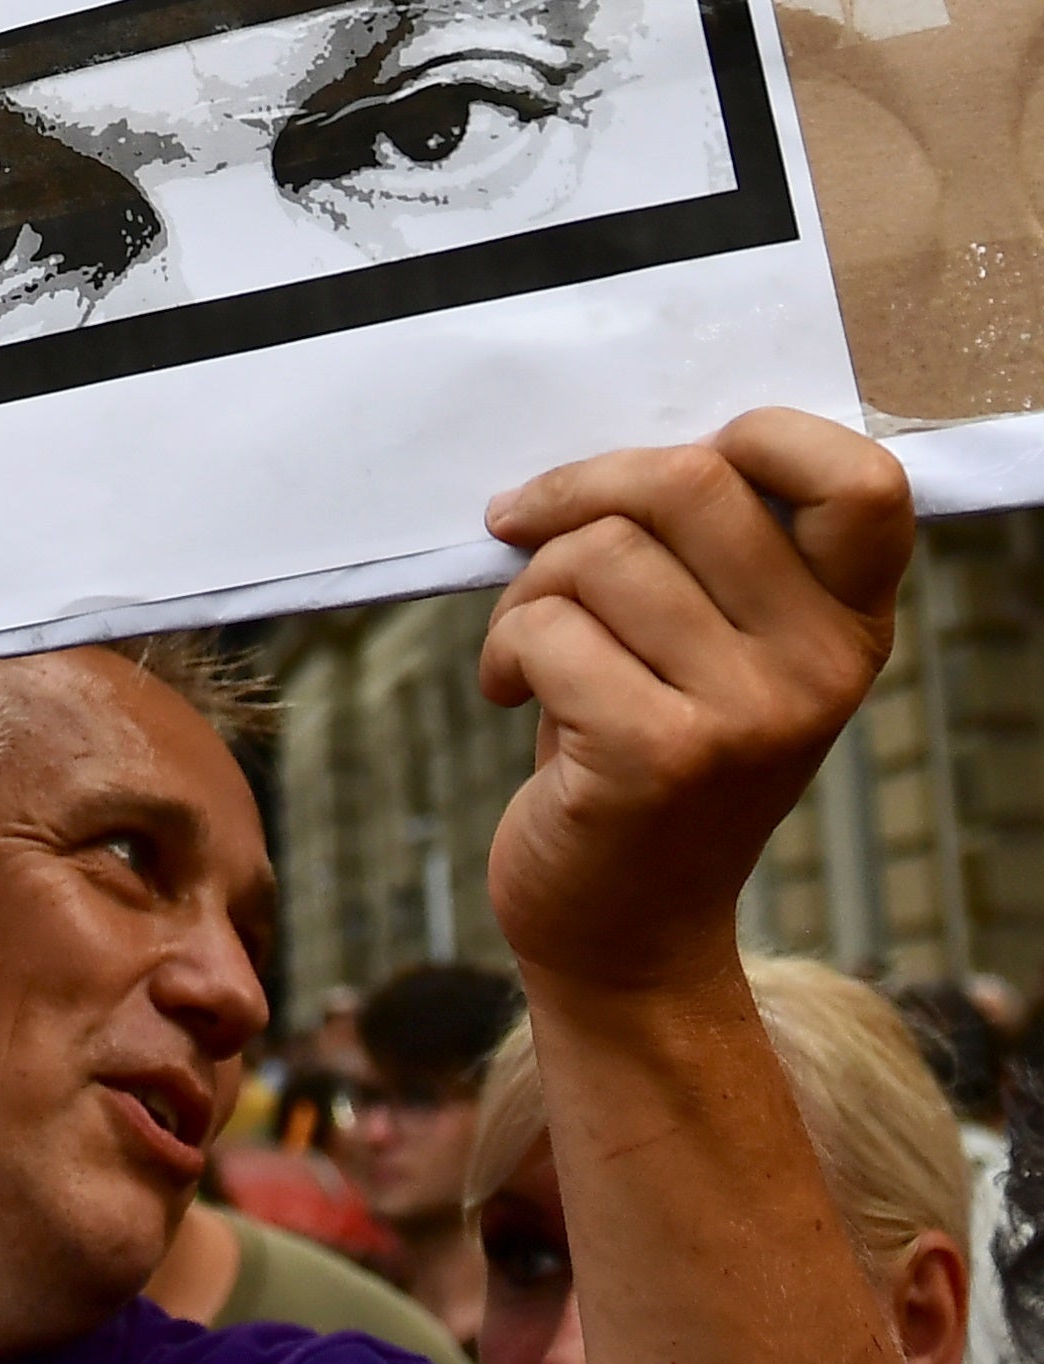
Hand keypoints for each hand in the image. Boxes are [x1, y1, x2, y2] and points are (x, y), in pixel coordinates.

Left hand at [479, 408, 910, 993]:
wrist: (626, 926)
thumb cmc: (641, 749)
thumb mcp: (708, 649)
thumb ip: (702, 553)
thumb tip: (605, 450)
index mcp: (848, 621)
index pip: (860, 481)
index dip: (758, 437)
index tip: (660, 470)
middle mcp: (822, 664)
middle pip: (687, 482)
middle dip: (575, 496)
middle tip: (525, 536)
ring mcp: (751, 714)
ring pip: (598, 553)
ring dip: (527, 589)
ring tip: (530, 649)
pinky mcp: (662, 754)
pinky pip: (546, 628)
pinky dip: (503, 649)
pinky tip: (512, 695)